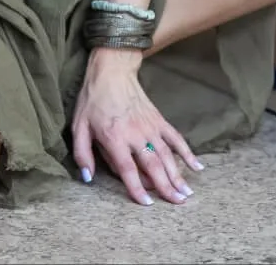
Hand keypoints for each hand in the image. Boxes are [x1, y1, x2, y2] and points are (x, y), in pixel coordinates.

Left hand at [70, 49, 199, 206]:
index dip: (136, 187)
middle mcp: (135, 134)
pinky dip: (187, 152)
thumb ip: (82, 153)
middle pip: (153, 165)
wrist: (112, 71)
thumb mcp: (79, 126)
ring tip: (187, 194)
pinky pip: (176, 138)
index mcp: (114, 137)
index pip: (127, 168)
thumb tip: (87, 177)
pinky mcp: (159, 120)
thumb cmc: (93, 100)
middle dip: (165, 187)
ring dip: (178, 175)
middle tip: (177, 203)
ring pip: (167, 155)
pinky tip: (197, 167)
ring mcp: (150, 126)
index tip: (146, 203)